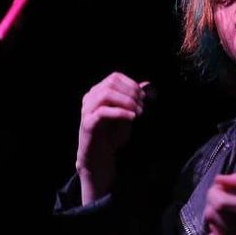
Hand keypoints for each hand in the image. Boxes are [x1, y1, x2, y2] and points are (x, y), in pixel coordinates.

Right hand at [76, 72, 148, 203]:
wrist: (99, 156)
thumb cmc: (112, 135)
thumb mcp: (128, 115)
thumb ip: (135, 100)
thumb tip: (148, 84)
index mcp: (98, 93)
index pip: (114, 77)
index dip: (132, 84)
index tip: (144, 97)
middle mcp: (90, 98)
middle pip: (111, 83)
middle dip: (131, 93)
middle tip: (142, 106)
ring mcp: (87, 110)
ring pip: (106, 94)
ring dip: (127, 101)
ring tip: (138, 112)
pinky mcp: (88, 123)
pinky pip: (103, 112)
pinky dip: (121, 112)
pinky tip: (132, 118)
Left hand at [200, 172, 235, 234]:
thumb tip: (222, 179)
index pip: (219, 200)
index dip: (218, 190)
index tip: (226, 187)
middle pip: (212, 213)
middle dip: (217, 202)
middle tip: (229, 200)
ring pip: (210, 227)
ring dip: (217, 218)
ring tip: (231, 217)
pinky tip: (226, 234)